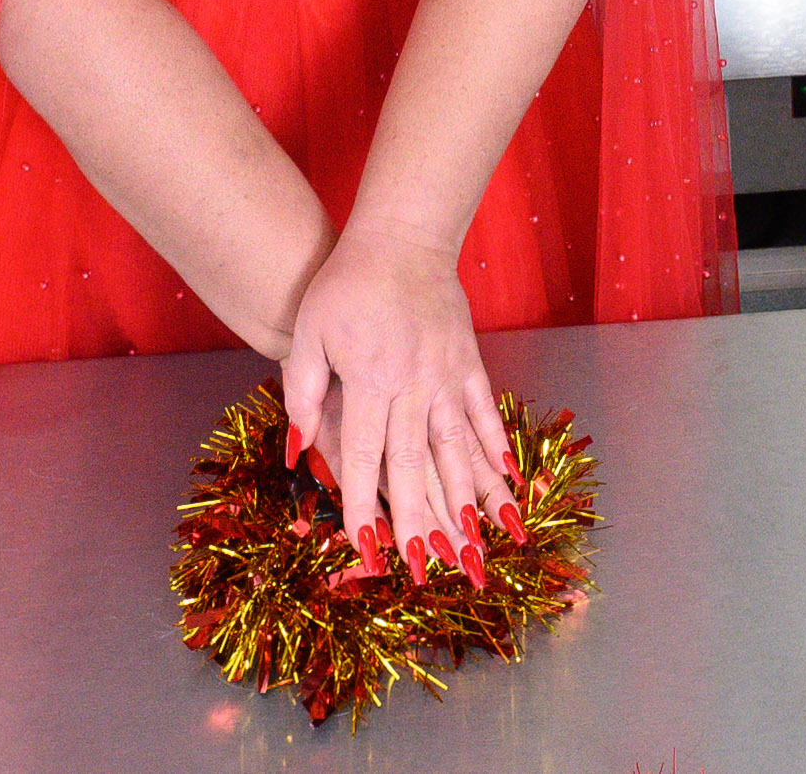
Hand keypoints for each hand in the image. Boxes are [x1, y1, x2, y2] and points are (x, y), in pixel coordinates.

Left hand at [282, 230, 513, 586]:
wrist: (401, 236)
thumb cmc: (345, 285)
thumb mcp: (309, 333)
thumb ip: (303, 391)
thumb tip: (299, 449)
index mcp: (372, 380)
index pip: (364, 458)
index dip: (364, 508)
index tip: (368, 552)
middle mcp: (416, 384)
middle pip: (416, 465)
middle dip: (422, 523)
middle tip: (427, 570)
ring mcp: (449, 374)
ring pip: (459, 447)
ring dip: (469, 499)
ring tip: (482, 542)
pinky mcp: (470, 361)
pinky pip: (485, 413)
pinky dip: (495, 449)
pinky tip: (505, 483)